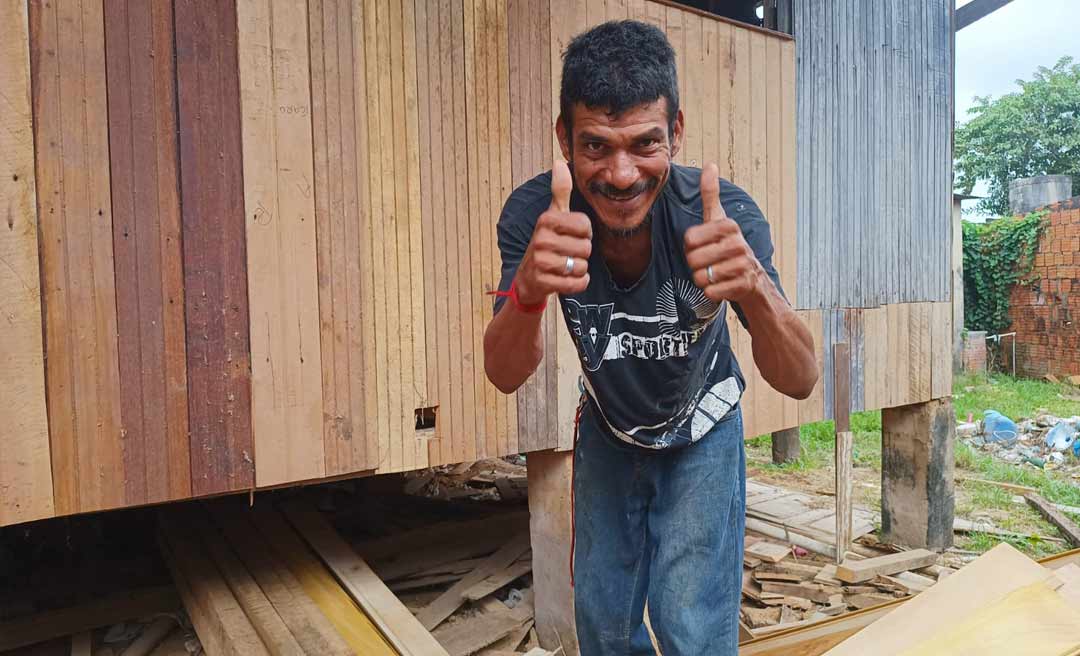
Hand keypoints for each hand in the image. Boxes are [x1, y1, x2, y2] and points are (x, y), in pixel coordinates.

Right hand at [513, 160, 591, 305]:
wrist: (528, 276)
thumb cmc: (547, 242)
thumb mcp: (552, 215)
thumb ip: (560, 190)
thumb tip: (559, 163)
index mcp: (546, 220)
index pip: (586, 226)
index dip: (584, 234)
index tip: (570, 236)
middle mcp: (540, 239)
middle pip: (586, 248)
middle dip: (581, 254)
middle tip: (565, 254)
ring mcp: (540, 261)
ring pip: (582, 266)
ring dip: (578, 269)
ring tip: (563, 266)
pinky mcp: (543, 282)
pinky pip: (577, 284)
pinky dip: (577, 284)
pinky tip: (564, 279)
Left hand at [684, 162, 764, 303]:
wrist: (753, 278)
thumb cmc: (729, 247)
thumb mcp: (719, 220)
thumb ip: (711, 194)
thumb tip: (709, 164)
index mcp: (729, 225)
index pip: (689, 238)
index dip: (690, 246)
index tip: (703, 246)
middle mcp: (739, 243)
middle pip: (693, 259)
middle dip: (695, 265)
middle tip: (709, 263)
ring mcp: (743, 265)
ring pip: (701, 277)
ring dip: (703, 280)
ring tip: (716, 274)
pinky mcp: (744, 286)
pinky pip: (711, 292)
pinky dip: (711, 293)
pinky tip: (721, 286)